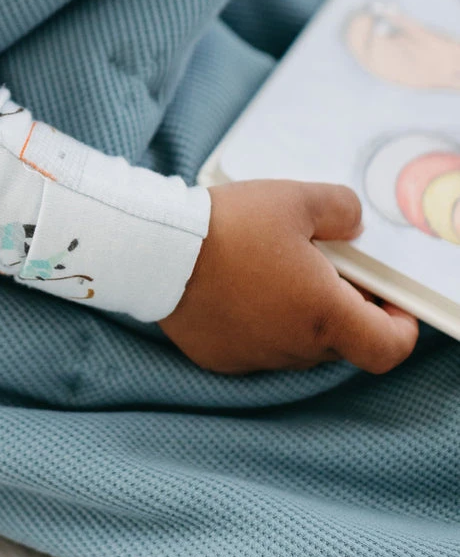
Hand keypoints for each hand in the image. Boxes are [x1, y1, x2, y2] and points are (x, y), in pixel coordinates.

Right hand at [159, 180, 418, 374]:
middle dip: (343, 307)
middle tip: (322, 265)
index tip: (389, 301)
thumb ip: (341, 209)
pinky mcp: (223, 358)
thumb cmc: (228, 225)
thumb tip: (354, 226)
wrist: (157, 249)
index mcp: (324, 313)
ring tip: (273, 270)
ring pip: (299, 344)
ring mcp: (257, 357)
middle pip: (342, 340)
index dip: (399, 327)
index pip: (388, 347)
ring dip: (300, 316)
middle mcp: (295, 346)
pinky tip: (239, 288)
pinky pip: (259, 346)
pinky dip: (262, 323)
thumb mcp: (295, 198)